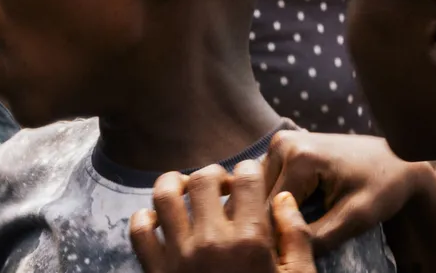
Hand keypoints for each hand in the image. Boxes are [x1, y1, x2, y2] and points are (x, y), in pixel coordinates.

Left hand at [130, 162, 315, 272]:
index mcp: (249, 241)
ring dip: (176, 184)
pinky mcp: (156, 272)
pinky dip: (146, 218)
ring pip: (164, 194)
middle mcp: (210, 241)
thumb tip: (282, 199)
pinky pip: (139, 230)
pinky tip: (161, 221)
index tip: (250, 179)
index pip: (245, 179)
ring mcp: (178, 256)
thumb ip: (295, 237)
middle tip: (222, 188)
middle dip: (215, 176)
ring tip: (188, 190)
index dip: (249, 172)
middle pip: (203, 179)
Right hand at [263, 130, 433, 253]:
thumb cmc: (382, 188)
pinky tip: (298, 209)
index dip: (278, 232)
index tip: (294, 249)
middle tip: (300, 236)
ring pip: (262, 188)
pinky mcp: (284, 145)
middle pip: (261, 196)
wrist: (397, 161)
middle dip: (275, 219)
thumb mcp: (355, 218)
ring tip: (301, 223)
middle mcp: (282, 143)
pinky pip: (270, 179)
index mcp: (298, 157)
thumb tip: (286, 253)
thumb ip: (317, 237)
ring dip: (275, 208)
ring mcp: (282, 141)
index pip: (268, 208)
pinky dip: (280, 197)